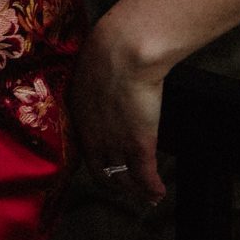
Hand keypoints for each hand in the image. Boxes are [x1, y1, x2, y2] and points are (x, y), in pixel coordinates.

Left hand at [69, 17, 167, 205]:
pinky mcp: (139, 144)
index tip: (106, 167)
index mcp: (80, 115)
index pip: (86, 150)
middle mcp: (94, 135)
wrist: (124, 50)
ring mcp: (116, 142)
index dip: (98, 162)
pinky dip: (152, 188)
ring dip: (135, 189)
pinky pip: (145, 176)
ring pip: (124, 177)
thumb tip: (110, 66)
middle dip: (115, 183)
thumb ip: (99, 75)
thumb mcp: (96, 63)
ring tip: (146, 195)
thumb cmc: (112, 45)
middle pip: (103, 171)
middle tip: (126, 188)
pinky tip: (159, 194)